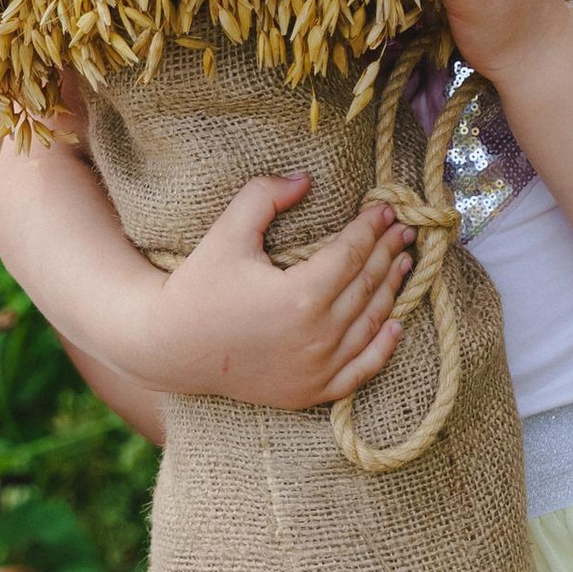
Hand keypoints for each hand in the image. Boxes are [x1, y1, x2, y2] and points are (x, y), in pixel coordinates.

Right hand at [125, 175, 414, 408]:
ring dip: (392, 291)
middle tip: (403, 230)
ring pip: (371, 324)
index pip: (352, 254)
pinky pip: (360, 371)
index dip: (372, 229)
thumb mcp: (226, 232)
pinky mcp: (310, 392)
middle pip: (367, 286)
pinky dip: (382, 348)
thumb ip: (264, 195)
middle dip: (388, 253)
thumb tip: (304, 179)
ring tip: (403, 264)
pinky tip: (395, 324)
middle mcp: (316, 336)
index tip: (384, 209)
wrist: (169, 348)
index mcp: (300, 296)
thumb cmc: (197, 286)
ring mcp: (316, 369)